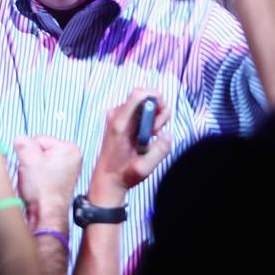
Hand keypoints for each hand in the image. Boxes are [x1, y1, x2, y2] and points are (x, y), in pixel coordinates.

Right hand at [15, 134, 81, 228]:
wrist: (47, 214)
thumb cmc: (43, 188)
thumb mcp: (28, 159)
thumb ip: (22, 143)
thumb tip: (20, 139)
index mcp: (70, 148)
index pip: (39, 139)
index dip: (30, 152)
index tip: (32, 166)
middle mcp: (72, 158)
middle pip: (40, 150)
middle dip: (32, 161)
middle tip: (33, 175)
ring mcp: (68, 171)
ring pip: (40, 161)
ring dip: (33, 170)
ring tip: (35, 182)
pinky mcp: (61, 181)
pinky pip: (43, 172)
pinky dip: (37, 177)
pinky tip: (38, 186)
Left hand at [89, 89, 171, 206]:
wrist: (107, 180)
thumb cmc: (123, 175)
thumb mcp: (143, 168)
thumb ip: (159, 150)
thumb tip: (168, 133)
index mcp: (120, 124)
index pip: (138, 94)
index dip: (156, 98)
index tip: (161, 117)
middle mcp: (117, 115)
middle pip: (145, 96)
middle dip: (158, 111)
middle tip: (156, 132)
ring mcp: (118, 116)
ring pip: (145, 103)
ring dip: (155, 117)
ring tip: (151, 136)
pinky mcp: (121, 120)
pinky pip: (141, 111)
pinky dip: (149, 121)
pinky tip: (146, 137)